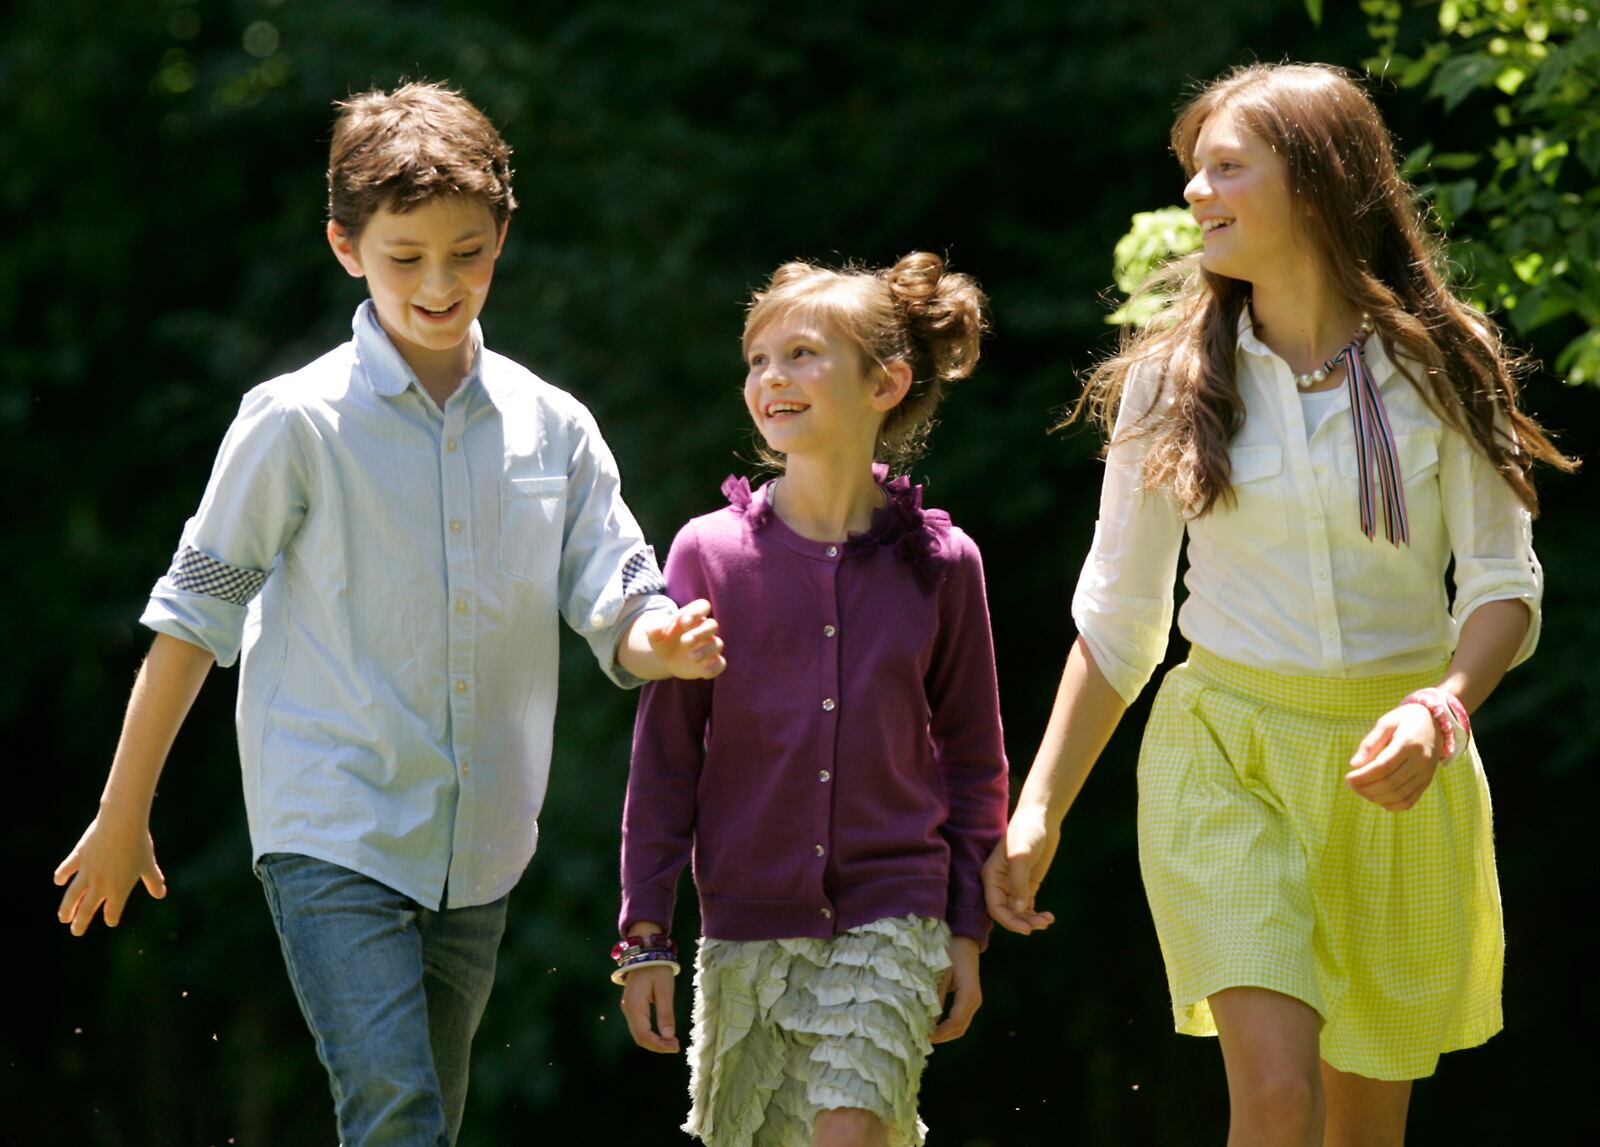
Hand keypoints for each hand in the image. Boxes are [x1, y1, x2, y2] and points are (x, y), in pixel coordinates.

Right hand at [54, 812, 166, 935]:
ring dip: (66, 908)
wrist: (122, 824)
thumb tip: (161, 895)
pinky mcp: (78, 857)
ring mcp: (87, 872)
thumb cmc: (138, 845)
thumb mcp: (148, 865)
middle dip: (81, 922)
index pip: (113, 911)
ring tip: (63, 918)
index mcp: (119, 889)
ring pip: (72, 896)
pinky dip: (61, 876)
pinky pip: (66, 870)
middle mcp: (100, 884)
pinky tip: (59, 881)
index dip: (112, 917)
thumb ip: (153, 881)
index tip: (111, 920)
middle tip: (76, 931)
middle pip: (87, 909)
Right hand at [619, 962, 679, 1052]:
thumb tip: (668, 1037)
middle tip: (675, 1046)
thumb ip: (666, 1013)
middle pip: (639, 1037)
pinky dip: (650, 1034)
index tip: (675, 1047)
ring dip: (654, 1041)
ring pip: (638, 1033)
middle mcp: (627, 1009)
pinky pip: (639, 1026)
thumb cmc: (657, 968)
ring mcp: (628, 1008)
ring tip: (671, 1042)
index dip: (659, 1045)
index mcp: (634, 1006)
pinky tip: (662, 1034)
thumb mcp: (665, 990)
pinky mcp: (632, 1006)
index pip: (643, 1034)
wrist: (646, 952)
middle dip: (657, 1045)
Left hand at [644, 599, 724, 679]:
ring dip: (706, 650)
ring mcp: (708, 646)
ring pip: (717, 644)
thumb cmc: (663, 640)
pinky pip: (720, 664)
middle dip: (700, 633)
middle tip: (684, 642)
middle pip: (712, 625)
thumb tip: (656, 630)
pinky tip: (703, 672)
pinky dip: (715, 668)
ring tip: (691, 657)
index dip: (697, 612)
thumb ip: (653, 629)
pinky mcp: (710, 663)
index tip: (684, 622)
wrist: (667, 659)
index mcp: (691, 617)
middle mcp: (703, 630)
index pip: (703, 606)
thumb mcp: (654, 634)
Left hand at [931, 936, 980, 1043]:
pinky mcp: (968, 998)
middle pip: (959, 1029)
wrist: (964, 938)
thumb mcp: (939, 972)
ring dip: (944, 1033)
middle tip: (921, 1040)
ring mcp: (974, 1000)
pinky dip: (947, 1025)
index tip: (923, 1037)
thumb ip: (934, 996)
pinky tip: (932, 1024)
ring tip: (924, 1034)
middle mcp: (975, 1000)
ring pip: (960, 1025)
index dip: (940, 1033)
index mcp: (969, 994)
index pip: (955, 1023)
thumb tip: (926, 1021)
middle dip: (941, 1037)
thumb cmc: (950, 951)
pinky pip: (959, 1018)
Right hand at [982, 805, 1057, 934]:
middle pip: (1006, 913)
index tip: (1027, 929)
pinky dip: (1036, 914)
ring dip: (1030, 920)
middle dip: (1022, 922)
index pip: (995, 907)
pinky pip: (1027, 905)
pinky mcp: (1027, 883)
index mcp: (991, 876)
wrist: (1041, 817)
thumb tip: (1018, 908)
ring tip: (1047, 921)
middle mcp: (1000, 883)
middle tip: (1041, 925)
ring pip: (1017, 912)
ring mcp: (1013, 884)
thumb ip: (1018, 882)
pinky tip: (1049, 916)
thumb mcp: (1021, 855)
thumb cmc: (1027, 831)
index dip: (1009, 921)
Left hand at [1346, 702, 1440, 810]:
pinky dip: (1391, 805)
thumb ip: (1370, 743)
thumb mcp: (1385, 722)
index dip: (1363, 776)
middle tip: (1351, 784)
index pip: (1384, 767)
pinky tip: (1378, 798)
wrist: (1434, 723)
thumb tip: (1354, 765)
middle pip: (1391, 783)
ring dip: (1375, 798)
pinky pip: (1410, 801)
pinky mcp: (1427, 781)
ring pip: (1399, 795)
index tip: (1348, 777)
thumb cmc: (1404, 720)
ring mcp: (1426, 773)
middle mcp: (1421, 760)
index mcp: (1409, 743)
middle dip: (1366, 788)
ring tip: (1361, 790)